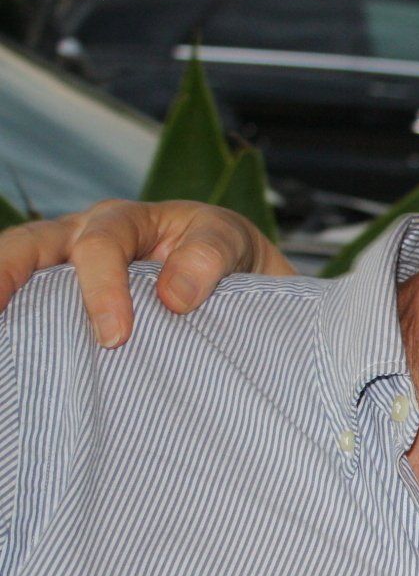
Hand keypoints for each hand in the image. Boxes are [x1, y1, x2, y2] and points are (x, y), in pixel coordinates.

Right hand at [0, 199, 292, 346]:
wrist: (238, 275)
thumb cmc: (228, 255)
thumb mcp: (231, 242)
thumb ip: (209, 258)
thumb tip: (174, 297)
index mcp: (126, 221)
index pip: (100, 246)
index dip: (103, 289)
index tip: (115, 336)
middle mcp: (85, 237)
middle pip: (30, 246)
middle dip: (6, 273)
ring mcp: (69, 269)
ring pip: (22, 268)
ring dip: (2, 291)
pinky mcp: (66, 302)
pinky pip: (32, 308)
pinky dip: (18, 324)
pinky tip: (12, 354)